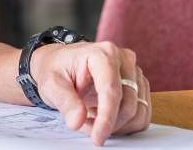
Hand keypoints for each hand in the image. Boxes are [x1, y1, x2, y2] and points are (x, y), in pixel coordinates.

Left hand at [30, 41, 150, 145]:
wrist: (59, 63)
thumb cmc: (56, 70)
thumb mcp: (51, 84)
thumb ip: (65, 102)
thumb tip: (77, 121)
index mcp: (103, 54)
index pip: (111, 92)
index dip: (106, 119)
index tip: (97, 138)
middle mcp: (124, 60)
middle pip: (128, 105)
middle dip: (108, 124)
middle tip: (84, 125)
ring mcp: (134, 73)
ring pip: (138, 112)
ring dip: (116, 125)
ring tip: (90, 119)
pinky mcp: (138, 86)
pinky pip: (141, 115)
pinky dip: (124, 124)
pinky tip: (103, 118)